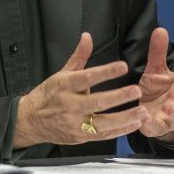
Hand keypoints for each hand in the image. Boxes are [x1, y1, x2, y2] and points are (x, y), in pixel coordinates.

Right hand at [14, 33, 147, 148]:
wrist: (31, 120)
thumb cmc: (48, 94)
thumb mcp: (61, 73)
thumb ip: (79, 56)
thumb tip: (88, 37)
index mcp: (65, 85)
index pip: (87, 77)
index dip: (106, 72)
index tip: (122, 66)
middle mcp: (70, 105)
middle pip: (97, 102)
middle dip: (119, 97)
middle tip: (137, 91)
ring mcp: (75, 123)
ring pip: (103, 122)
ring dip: (125, 117)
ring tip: (142, 111)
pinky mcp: (79, 136)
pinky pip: (103, 135)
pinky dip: (120, 130)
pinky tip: (133, 124)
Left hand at [138, 28, 173, 141]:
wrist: (147, 110)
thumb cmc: (156, 89)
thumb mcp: (156, 69)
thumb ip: (158, 52)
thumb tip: (160, 30)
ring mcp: (171, 116)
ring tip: (170, 108)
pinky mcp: (158, 126)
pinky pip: (157, 127)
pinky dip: (153, 125)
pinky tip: (145, 120)